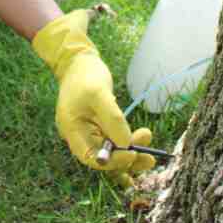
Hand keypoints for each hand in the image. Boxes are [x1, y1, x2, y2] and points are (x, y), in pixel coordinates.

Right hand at [32, 10, 155, 186]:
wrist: (78, 61)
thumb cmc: (85, 75)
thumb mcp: (99, 94)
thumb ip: (112, 119)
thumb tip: (126, 145)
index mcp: (72, 130)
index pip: (91, 157)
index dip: (112, 161)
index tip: (132, 154)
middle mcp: (80, 135)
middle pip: (104, 158)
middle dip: (126, 159)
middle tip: (149, 158)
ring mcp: (90, 131)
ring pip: (111, 151)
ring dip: (131, 153)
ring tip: (150, 151)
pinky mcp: (99, 126)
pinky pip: (114, 141)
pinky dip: (127, 144)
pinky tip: (142, 143)